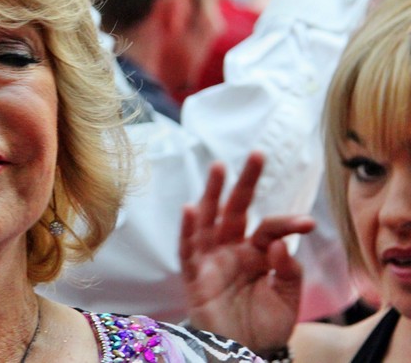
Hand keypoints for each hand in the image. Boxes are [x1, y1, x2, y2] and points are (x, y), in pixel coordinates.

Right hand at [178, 152, 314, 354]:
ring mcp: (212, 259)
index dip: (287, 223)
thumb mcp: (288, 298)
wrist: (245, 352)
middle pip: (237, 209)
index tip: (308, 222)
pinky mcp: (195, 274)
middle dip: (246, 182)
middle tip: (258, 154)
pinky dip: (188, 229)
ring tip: (219, 167)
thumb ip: (288, 270)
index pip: (270, 228)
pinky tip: (191, 208)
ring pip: (209, 220)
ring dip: (213, 194)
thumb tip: (278, 243)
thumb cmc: (264, 325)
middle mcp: (232, 249)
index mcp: (256, 253)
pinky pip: (188, 249)